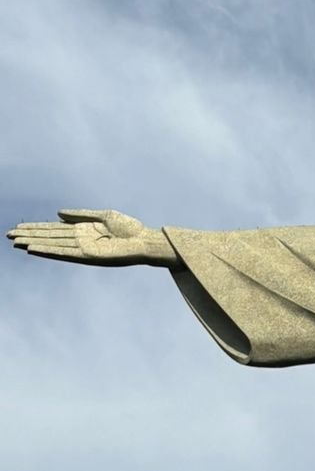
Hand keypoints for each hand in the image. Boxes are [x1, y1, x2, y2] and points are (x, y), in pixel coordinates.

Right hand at [7, 209, 178, 267]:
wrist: (145, 240)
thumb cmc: (129, 229)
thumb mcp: (103, 215)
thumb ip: (80, 214)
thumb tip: (58, 214)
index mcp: (82, 230)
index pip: (54, 229)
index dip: (36, 228)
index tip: (19, 227)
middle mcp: (80, 240)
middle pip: (50, 237)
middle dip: (30, 236)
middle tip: (9, 235)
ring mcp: (83, 249)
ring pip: (53, 245)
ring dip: (34, 243)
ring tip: (16, 242)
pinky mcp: (89, 257)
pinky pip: (65, 253)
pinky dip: (49, 251)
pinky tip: (35, 249)